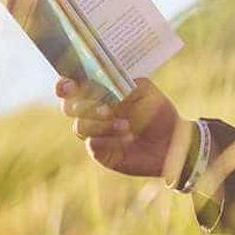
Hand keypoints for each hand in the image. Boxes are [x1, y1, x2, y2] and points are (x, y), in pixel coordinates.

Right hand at [55, 76, 182, 179]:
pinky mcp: (99, 151)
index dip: (64, 84)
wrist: (171, 142)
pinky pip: (92, 144)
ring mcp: (93, 132)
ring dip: (101, 124)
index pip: (72, 85)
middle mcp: (91, 111)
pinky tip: (125, 138)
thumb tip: (99, 87)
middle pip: (68, 107)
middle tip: (106, 109)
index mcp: (98, 91)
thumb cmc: (157, 112)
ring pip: (80, 126)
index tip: (69, 85)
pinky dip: (108, 140)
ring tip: (126, 126)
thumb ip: (120, 83)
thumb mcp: (143, 90)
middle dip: (83, 106)